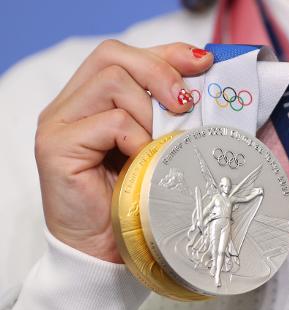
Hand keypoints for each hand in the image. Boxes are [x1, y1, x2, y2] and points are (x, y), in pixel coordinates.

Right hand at [35, 40, 212, 261]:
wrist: (105, 253)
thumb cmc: (135, 203)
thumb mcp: (160, 149)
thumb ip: (170, 118)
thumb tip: (208, 92)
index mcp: (93, 101)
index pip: (125, 55)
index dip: (166, 53)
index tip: (203, 63)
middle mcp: (70, 106)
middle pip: (114, 56)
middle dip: (161, 72)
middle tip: (186, 102)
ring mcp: (59, 124)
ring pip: (112, 82)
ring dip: (150, 111)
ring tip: (159, 144)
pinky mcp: (57, 147)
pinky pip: (109, 122)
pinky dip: (137, 138)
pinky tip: (143, 160)